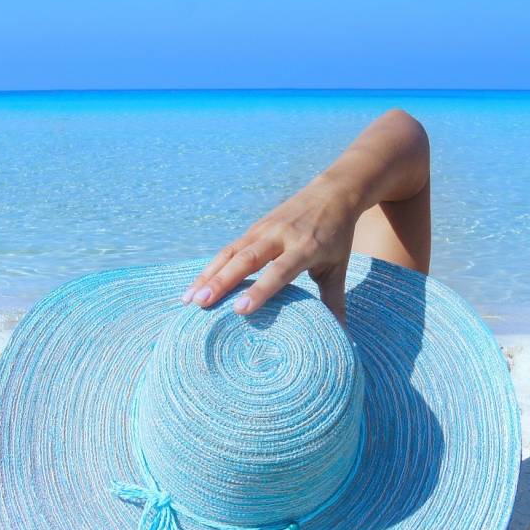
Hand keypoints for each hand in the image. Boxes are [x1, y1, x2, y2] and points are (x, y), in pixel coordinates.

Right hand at [180, 176, 359, 321]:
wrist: (332, 192)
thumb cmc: (336, 236)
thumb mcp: (338, 266)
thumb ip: (334, 300)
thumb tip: (340, 336)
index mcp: (305, 247)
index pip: (279, 271)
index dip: (260, 290)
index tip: (241, 309)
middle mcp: (280, 236)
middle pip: (246, 260)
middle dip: (222, 282)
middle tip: (201, 304)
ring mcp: (263, 230)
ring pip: (230, 253)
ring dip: (208, 275)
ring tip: (189, 299)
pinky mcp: (253, 228)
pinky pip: (228, 249)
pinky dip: (210, 268)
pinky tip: (195, 287)